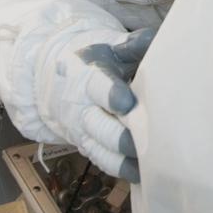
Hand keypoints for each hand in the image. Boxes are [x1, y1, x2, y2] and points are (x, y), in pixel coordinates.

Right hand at [42, 27, 154, 182]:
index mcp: (87, 73)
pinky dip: (121, 168)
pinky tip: (143, 173)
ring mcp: (82, 128)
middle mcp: (81, 104)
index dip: (111, 95)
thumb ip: (133, 43)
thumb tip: (152, 40)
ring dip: (123, 158)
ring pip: (100, 148)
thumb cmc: (98, 58)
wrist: (60, 76)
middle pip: (98, 125)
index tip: (127, 103)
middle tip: (145, 142)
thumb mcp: (111, 44)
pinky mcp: (88, 144)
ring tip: (149, 163)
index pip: (96, 85)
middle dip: (120, 136)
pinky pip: (103, 161)